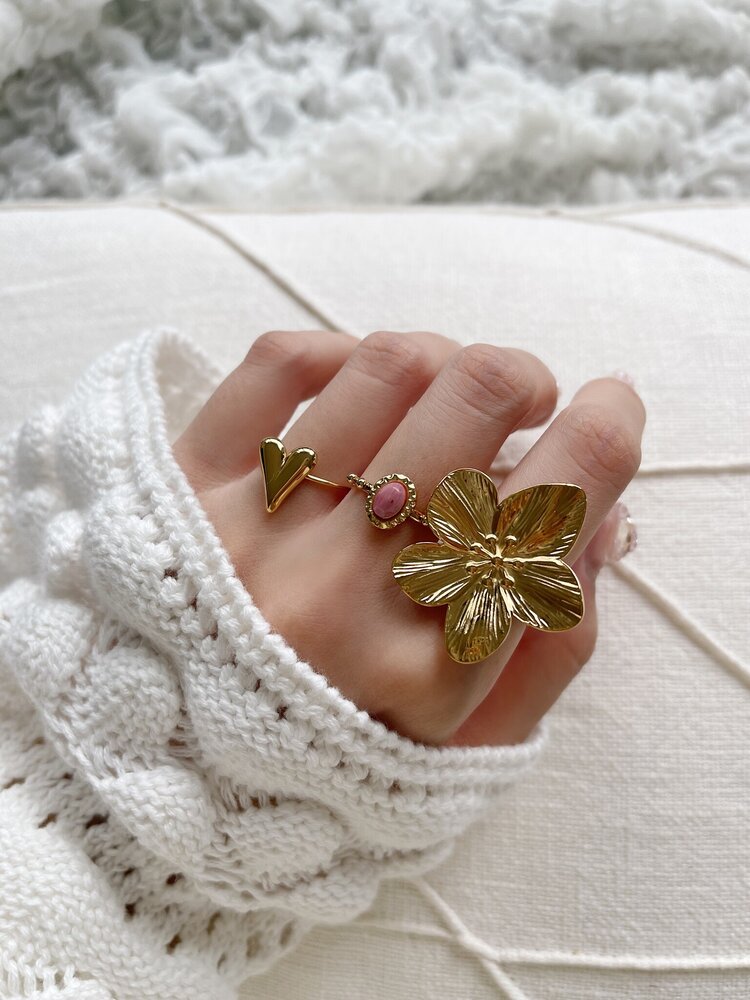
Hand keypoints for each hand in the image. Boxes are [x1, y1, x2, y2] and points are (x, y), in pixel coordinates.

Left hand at [172, 330, 644, 746]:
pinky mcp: (186, 490)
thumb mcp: (468, 745)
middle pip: (477, 402)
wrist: (172, 771)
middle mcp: (346, 595)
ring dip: (441, 358)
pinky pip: (278, 365)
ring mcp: (257, 534)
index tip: (612, 408)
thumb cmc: (334, 754)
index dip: (608, 432)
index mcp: (429, 670)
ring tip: (441, 389)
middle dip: (525, 379)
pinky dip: (337, 352)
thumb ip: (555, 647)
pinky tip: (355, 385)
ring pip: (388, 368)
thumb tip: (606, 518)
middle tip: (525, 398)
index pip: (553, 507)